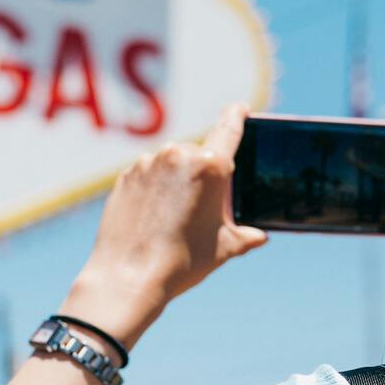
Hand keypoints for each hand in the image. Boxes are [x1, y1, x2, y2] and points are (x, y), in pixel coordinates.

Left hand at [64, 105, 267, 347]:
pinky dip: (154, 190)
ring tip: (173, 220)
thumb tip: (258, 236)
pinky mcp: (125, 176)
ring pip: (171, 165)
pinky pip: (148, 175)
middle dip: (203, 176)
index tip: (239, 108)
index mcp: (211, 166)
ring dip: (176, 182)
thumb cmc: (182, 262)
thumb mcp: (224, 249)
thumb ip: (245, 236)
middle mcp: (177, 155)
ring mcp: (147, 163)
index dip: (237, 116)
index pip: (229, 129)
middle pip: (199, 156)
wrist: (128, 277)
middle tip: (200, 211)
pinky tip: (152, 218)